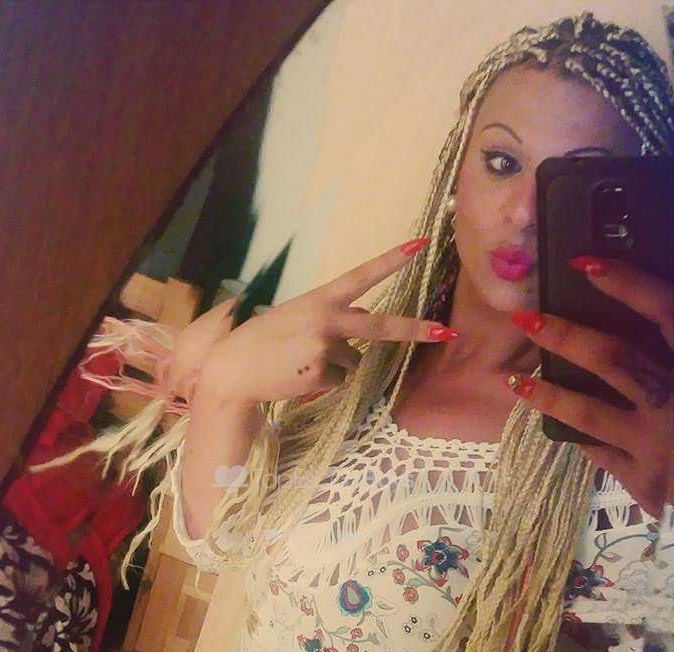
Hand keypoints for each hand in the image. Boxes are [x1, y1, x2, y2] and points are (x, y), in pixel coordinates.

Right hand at [185, 239, 457, 404]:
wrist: (231, 369)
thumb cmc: (260, 340)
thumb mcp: (294, 317)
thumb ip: (330, 316)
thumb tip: (365, 321)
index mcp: (319, 299)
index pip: (361, 275)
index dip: (391, 260)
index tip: (419, 245)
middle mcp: (327, 319)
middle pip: (381, 326)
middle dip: (416, 330)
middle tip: (446, 332)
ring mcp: (326, 347)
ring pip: (353, 362)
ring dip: (335, 366)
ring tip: (300, 362)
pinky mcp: (321, 373)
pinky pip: (337, 380)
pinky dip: (321, 382)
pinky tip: (296, 375)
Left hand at [504, 256, 673, 519]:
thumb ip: (673, 341)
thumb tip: (658, 321)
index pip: (665, 313)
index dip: (627, 284)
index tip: (586, 263)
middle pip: (612, 358)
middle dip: (564, 334)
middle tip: (525, 316)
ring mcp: (656, 445)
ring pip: (588, 412)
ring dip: (548, 393)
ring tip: (515, 382)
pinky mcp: (645, 482)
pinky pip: (601, 453)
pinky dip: (579, 436)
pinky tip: (553, 425)